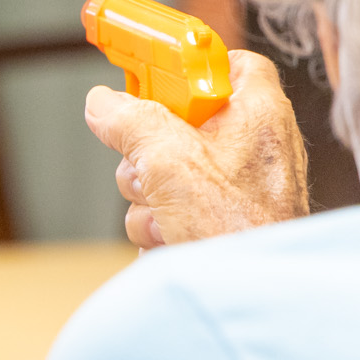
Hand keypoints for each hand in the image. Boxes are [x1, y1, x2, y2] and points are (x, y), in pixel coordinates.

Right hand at [84, 51, 309, 248]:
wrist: (252, 296)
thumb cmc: (237, 227)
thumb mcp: (169, 157)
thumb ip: (130, 120)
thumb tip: (102, 103)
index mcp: (257, 113)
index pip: (232, 63)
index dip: (190, 64)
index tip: (153, 71)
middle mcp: (250, 147)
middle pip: (176, 120)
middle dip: (145, 150)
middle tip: (149, 162)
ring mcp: (232, 188)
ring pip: (161, 169)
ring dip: (146, 194)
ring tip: (167, 215)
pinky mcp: (214, 222)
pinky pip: (166, 207)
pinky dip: (158, 223)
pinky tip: (171, 238)